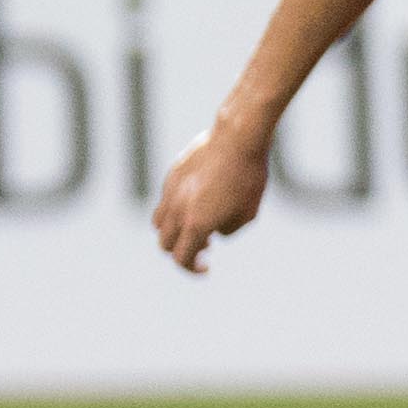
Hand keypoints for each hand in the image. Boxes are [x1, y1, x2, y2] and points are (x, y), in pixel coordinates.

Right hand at [150, 122, 268, 272]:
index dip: (191, 268)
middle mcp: (177, 210)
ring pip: (159, 223)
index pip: (182, 258)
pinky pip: (165, 201)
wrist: (238, 139)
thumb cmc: (249, 177)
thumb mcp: (247, 213)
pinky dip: (175, 211)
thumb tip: (214, 233)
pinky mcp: (171, 175)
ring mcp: (170, 191)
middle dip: (182, 252)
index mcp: (196, 223)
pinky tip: (198, 202)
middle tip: (205, 249)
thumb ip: (228, 230)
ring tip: (196, 226)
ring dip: (174, 232)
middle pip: (165, 244)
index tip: (206, 268)